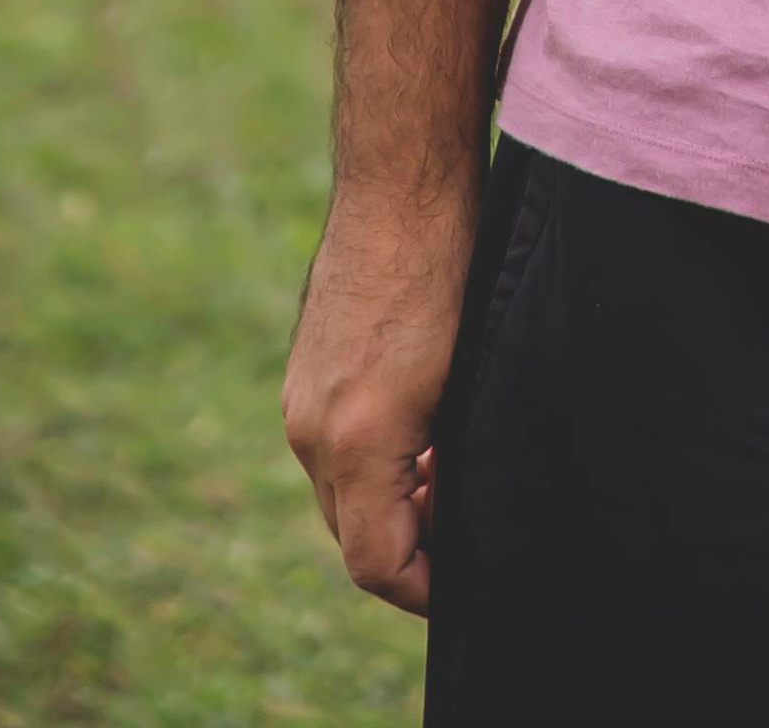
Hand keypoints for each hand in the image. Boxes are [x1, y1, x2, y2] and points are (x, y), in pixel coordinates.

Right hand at [282, 187, 472, 615]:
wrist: (401, 181)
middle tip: (468, 524)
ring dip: (391, 501)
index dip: (424, 588)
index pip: (377, 564)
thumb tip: (452, 505)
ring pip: (342, 492)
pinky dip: (372, 461)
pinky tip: (424, 426)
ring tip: (450, 468)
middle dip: (410, 547)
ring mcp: (300, 398)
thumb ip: (450, 458)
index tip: (462, 581)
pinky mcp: (303, 371)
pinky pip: (331, 447)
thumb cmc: (450, 266)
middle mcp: (311, 429)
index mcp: (356, 441)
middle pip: (354, 536)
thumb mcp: (467, 376)